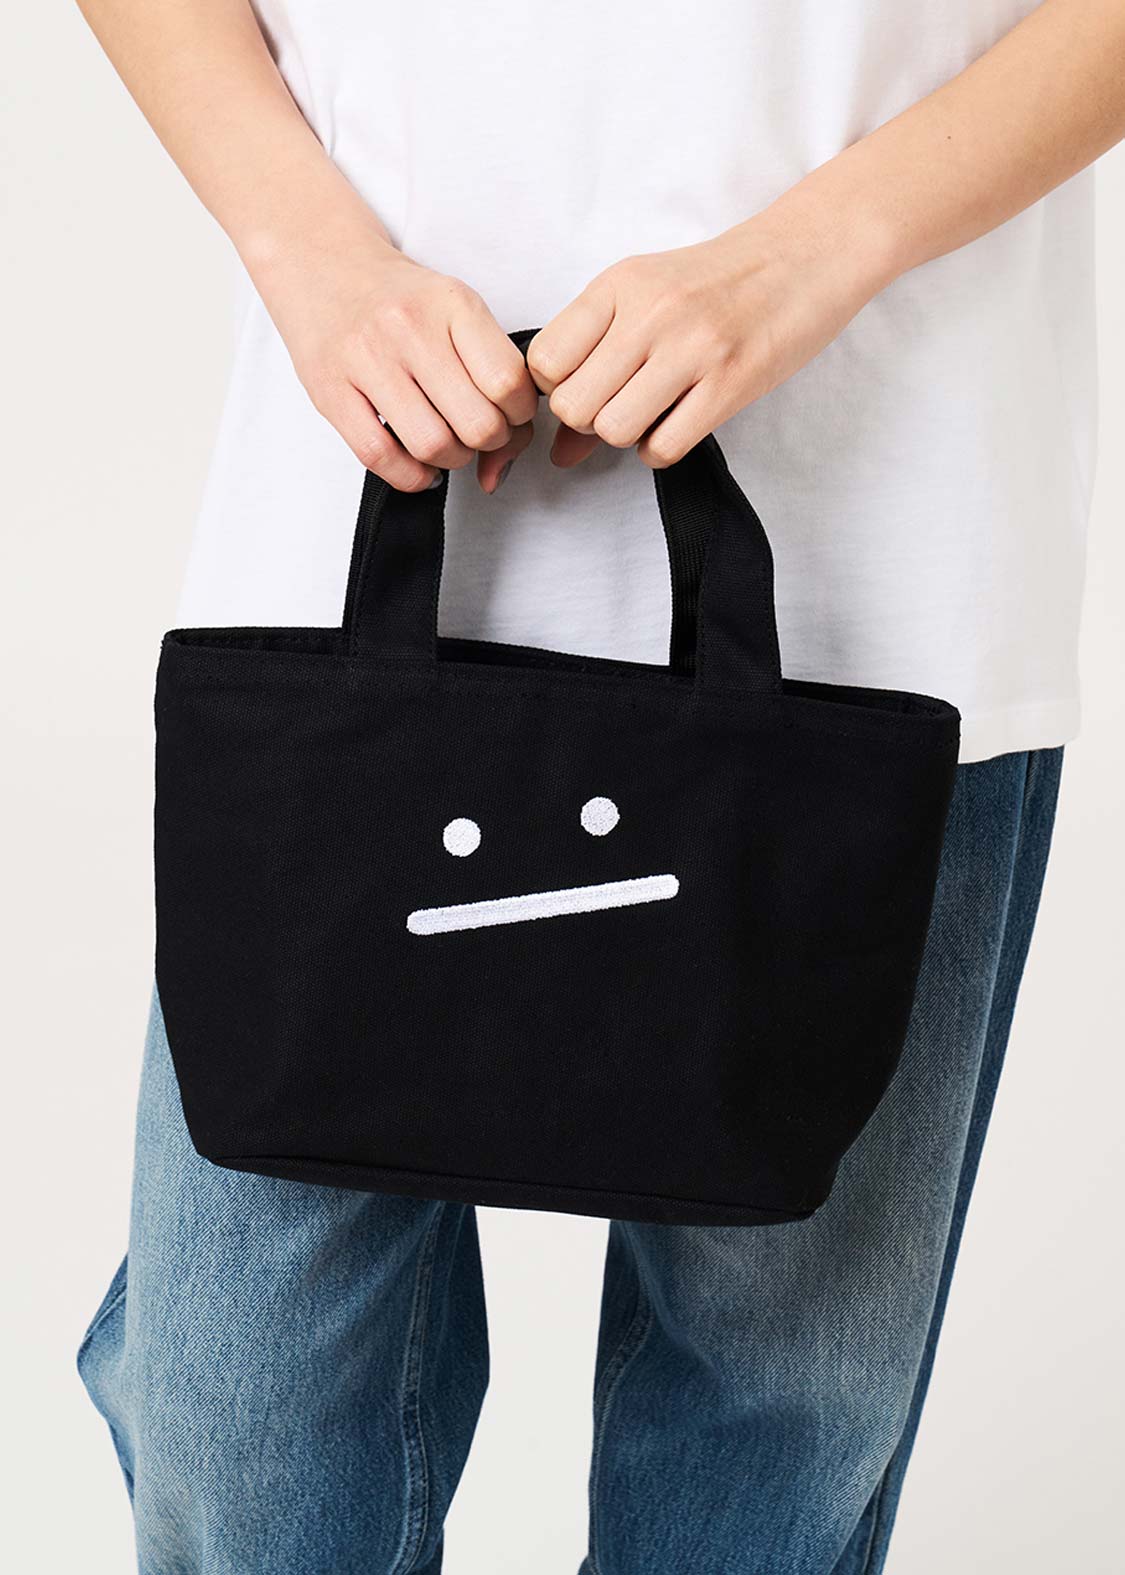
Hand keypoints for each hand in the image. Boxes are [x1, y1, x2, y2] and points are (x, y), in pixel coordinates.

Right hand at [249, 212, 538, 491]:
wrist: (323, 265)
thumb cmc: (400, 299)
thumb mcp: (457, 314)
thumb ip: (493, 377)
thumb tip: (500, 469)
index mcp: (452, 303)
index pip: (508, 382)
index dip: (520, 415)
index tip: (510, 414)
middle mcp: (408, 327)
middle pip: (477, 423)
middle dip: (489, 442)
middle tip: (478, 433)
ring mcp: (365, 359)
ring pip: (432, 445)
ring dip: (451, 461)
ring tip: (446, 444)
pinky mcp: (329, 391)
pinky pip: (380, 457)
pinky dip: (410, 476)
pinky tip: (418, 465)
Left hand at [526, 189, 892, 468]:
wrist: (804, 255)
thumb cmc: (718, 282)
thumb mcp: (647, 300)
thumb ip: (595, 363)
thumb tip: (559, 451)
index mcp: (620, 284)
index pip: (545, 361)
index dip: (557, 387)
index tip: (587, 383)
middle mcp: (651, 313)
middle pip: (573, 406)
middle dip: (588, 420)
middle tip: (620, 403)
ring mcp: (692, 348)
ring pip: (614, 430)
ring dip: (627, 436)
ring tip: (652, 413)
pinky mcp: (730, 383)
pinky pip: (662, 448)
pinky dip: (660, 450)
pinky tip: (678, 423)